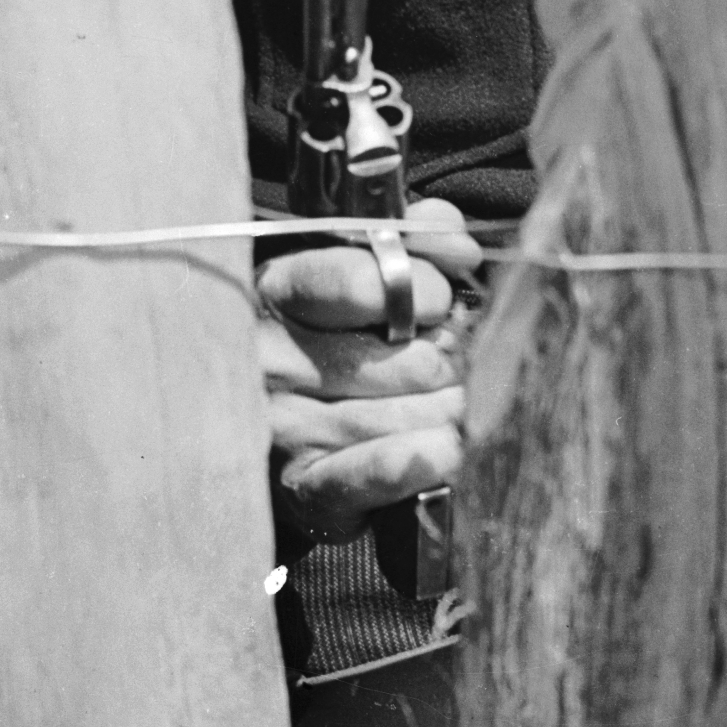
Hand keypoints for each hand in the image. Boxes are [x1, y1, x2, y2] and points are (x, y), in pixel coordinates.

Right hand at [259, 209, 481, 544]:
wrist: (282, 437)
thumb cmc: (335, 344)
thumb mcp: (358, 275)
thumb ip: (411, 242)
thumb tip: (455, 238)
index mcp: (277, 291)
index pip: (349, 279)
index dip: (416, 287)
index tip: (443, 300)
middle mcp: (270, 358)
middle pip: (402, 359)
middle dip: (449, 363)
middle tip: (455, 366)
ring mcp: (280, 425)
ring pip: (403, 416)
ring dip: (448, 412)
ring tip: (454, 406)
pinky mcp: (301, 487)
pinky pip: (368, 473)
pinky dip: (414, 462)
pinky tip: (444, 451)